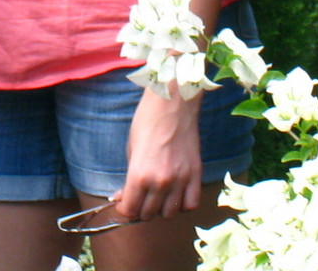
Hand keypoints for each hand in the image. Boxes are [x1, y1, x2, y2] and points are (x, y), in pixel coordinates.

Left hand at [116, 83, 203, 222]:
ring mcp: (180, 179)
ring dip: (162, 209)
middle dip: (141, 209)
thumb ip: (128, 178)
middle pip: (149, 214)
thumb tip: (120, 197)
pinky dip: (183, 204)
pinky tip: (176, 194)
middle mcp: (160, 182)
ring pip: (170, 213)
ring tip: (158, 196)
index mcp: (140, 175)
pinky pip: (191, 204)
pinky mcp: (196, 174)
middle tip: (141, 197)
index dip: (125, 209)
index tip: (125, 203)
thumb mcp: (130, 149)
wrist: (172, 103)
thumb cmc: (147, 121)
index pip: (130, 210)